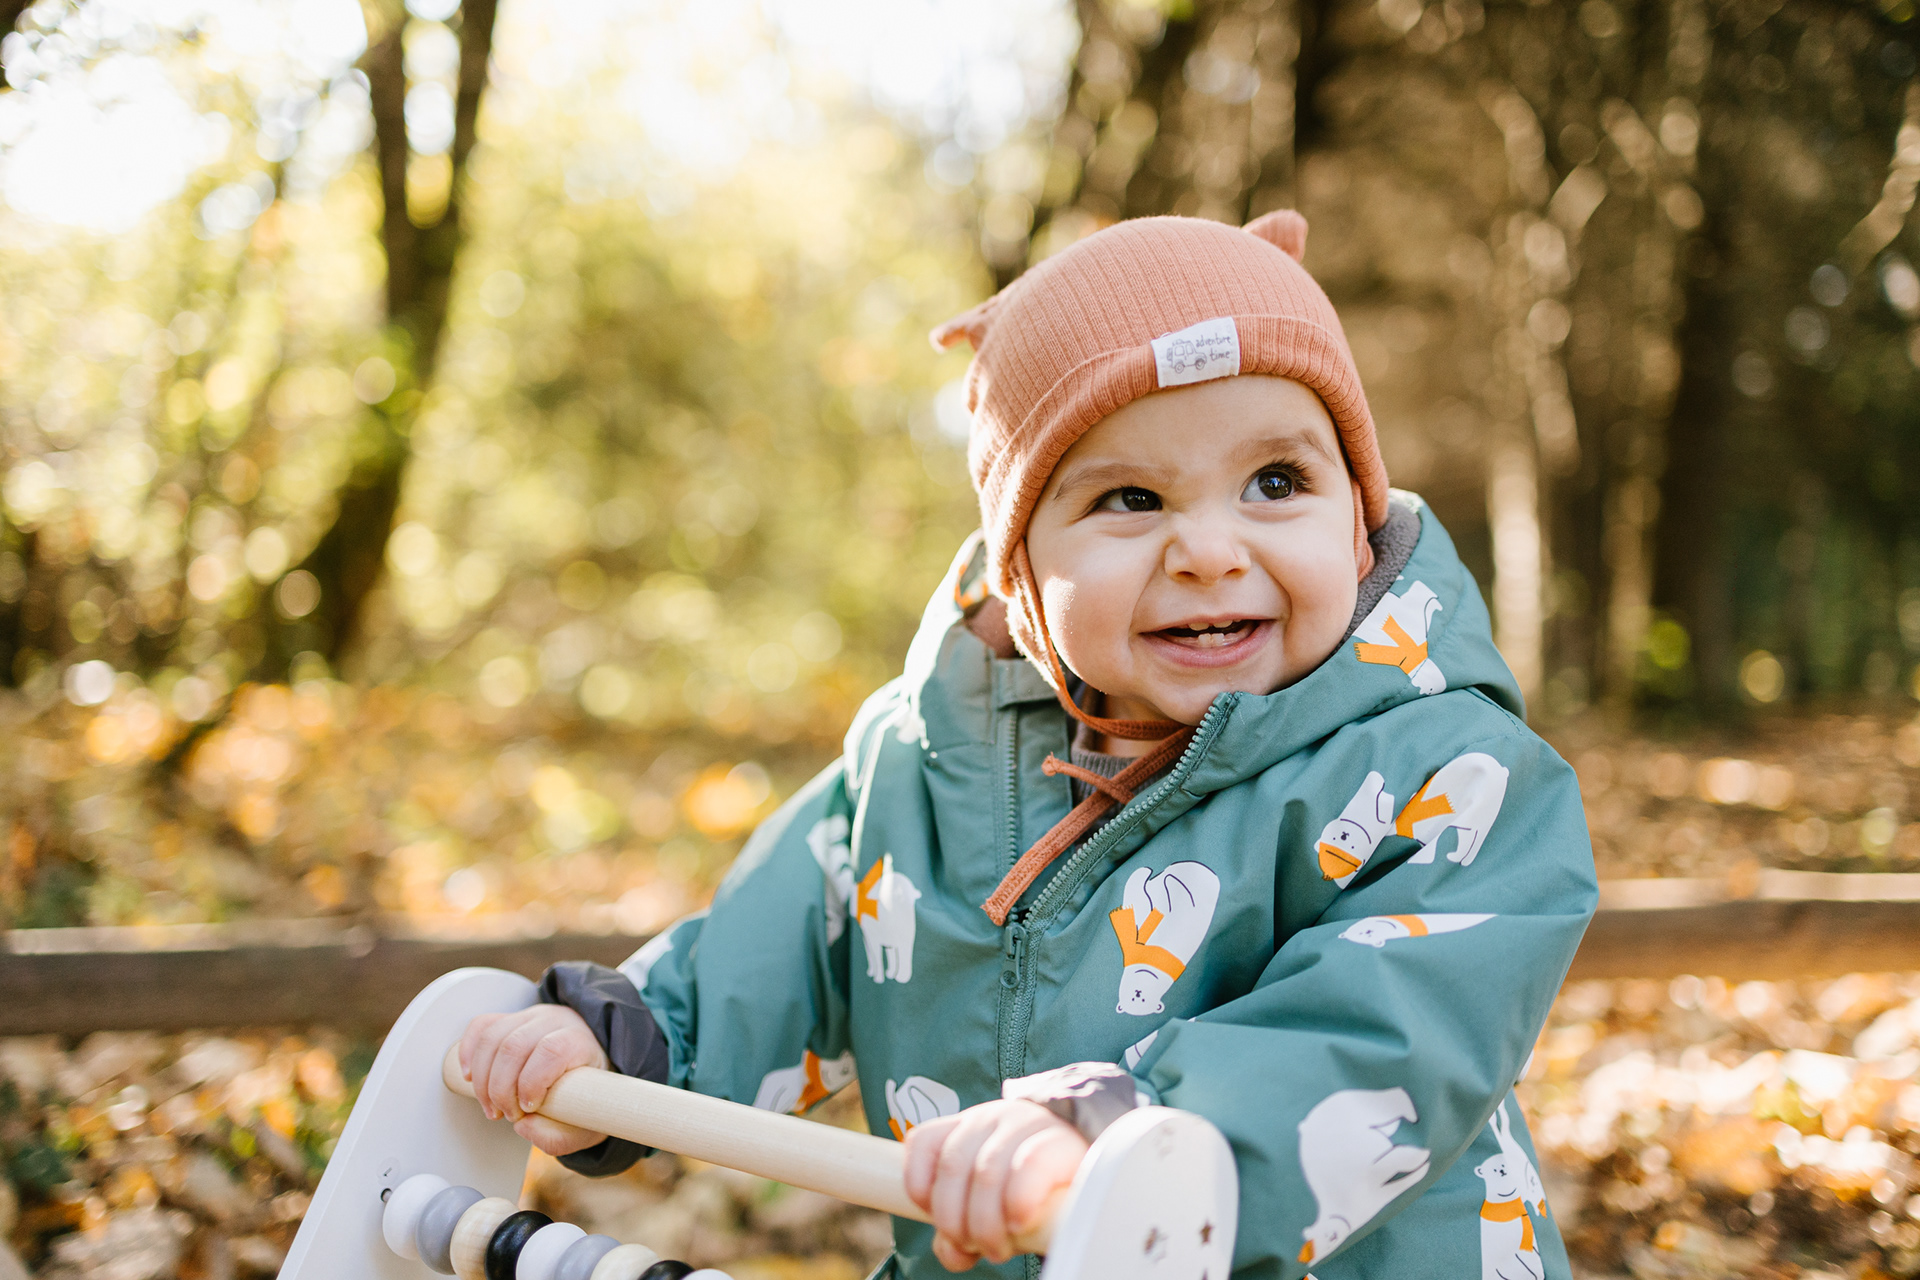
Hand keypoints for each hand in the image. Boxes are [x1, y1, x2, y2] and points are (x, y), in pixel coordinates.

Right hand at [458, 1005, 609, 1156]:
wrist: (591, 1069)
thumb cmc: (587, 1095)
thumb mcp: (586, 1124)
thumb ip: (560, 1137)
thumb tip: (524, 1127)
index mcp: (580, 1042)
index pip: (551, 1050)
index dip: (531, 1082)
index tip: (527, 1109)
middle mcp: (555, 1022)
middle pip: (514, 1045)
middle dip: (500, 1089)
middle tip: (506, 1115)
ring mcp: (531, 1018)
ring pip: (493, 1037)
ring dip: (482, 1079)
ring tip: (491, 1107)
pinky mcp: (511, 1020)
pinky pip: (482, 1026)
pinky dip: (468, 1051)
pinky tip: (469, 1076)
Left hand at [902, 1099, 1088, 1270]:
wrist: (1091, 1165)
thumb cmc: (1031, 1189)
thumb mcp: (988, 1204)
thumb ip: (961, 1226)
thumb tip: (955, 1254)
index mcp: (964, 1129)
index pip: (923, 1142)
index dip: (920, 1186)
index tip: (942, 1224)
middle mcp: (989, 1119)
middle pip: (952, 1166)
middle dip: (955, 1219)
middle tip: (976, 1248)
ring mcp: (1024, 1124)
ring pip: (986, 1172)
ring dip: (985, 1223)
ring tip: (1000, 1250)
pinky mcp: (1058, 1141)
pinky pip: (1028, 1166)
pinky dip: (1017, 1201)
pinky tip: (1019, 1224)